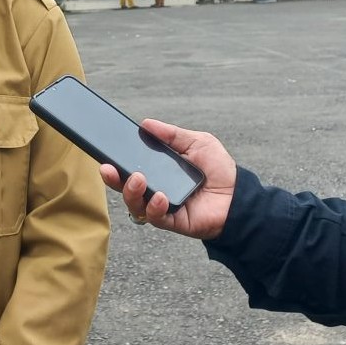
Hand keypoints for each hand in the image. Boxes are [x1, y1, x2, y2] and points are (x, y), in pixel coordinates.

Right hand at [99, 118, 235, 239]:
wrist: (239, 195)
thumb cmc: (218, 169)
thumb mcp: (197, 142)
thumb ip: (172, 134)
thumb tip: (146, 124)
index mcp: (158, 170)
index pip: (131, 167)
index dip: (116, 162)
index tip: (106, 154)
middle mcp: (156, 189)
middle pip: (126, 187)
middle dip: (114, 179)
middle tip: (109, 169)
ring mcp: (162, 207)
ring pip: (135, 205)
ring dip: (132, 192)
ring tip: (139, 179)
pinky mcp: (173, 221)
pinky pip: (155, 217)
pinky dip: (154, 207)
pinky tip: (161, 197)